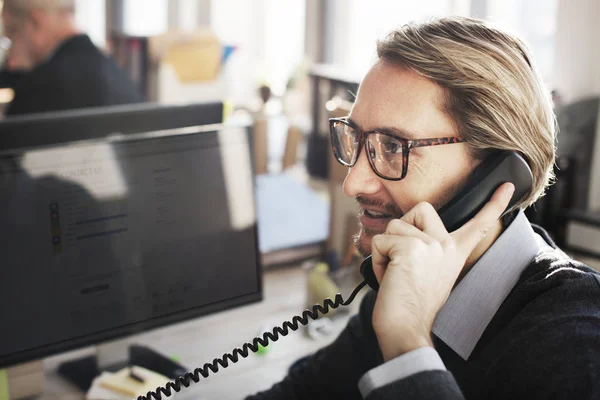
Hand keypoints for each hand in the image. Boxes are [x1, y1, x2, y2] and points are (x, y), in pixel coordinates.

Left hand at [371, 183, 514, 360]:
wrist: (406, 329)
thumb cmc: (411, 305)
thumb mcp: (429, 272)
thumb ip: (426, 249)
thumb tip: (403, 231)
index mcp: (456, 252)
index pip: (478, 224)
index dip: (494, 204)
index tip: (508, 185)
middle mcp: (447, 245)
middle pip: (420, 209)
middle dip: (402, 230)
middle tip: (403, 261)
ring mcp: (431, 245)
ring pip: (393, 226)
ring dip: (385, 250)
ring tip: (395, 274)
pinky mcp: (411, 249)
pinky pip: (380, 241)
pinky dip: (377, 259)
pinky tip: (389, 278)